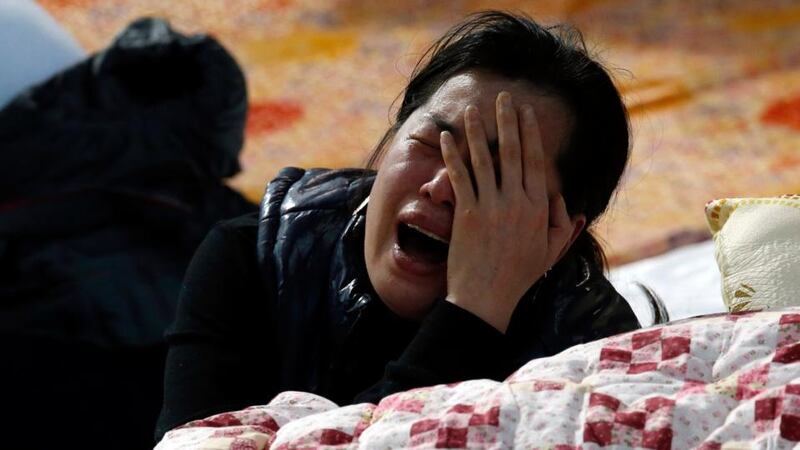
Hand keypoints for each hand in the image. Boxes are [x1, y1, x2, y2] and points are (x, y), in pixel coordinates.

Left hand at [440, 92, 575, 332]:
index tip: (526, 113)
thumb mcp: (550, 253)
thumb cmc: (518, 276)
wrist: (486, 298)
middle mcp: (516, 201)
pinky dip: (452, 155)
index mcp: (538, 207)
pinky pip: (459, 177)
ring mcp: (490, 206)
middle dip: (509, 121)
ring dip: (479, 130)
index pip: (536, 161)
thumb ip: (563, 226)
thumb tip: (571, 205)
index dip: (531, 133)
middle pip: (513, 152)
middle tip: (505, 97)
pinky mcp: (466, 213)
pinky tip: (446, 137)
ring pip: (485, 159)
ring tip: (474, 109)